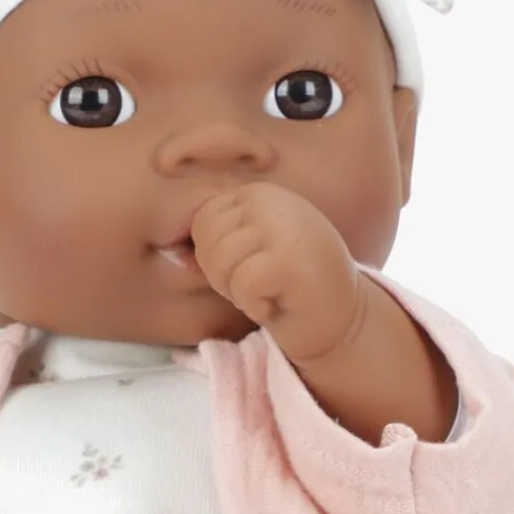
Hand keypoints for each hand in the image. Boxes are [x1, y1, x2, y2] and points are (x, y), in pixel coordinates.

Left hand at [191, 184, 364, 364]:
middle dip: (224, 276)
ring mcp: (284, 225)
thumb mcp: (251, 251)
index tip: (249, 270)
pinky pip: (242, 284)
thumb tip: (172, 250)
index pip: (202, 221)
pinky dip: (255, 305)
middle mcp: (272, 199)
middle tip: (261, 285)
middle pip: (207, 240)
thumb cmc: (289, 290)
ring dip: (239, 292)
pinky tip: (281, 303)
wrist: (342, 320)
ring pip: (221, 262)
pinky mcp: (291, 258)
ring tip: (271, 292)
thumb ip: (218, 238)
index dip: (214, 258)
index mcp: (258, 193)